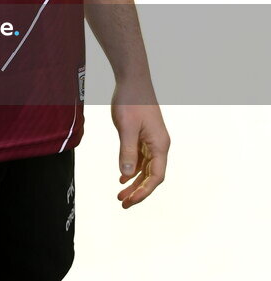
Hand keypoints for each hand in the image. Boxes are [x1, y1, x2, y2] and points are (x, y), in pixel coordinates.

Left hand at [111, 80, 169, 208]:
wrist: (132, 78)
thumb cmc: (131, 101)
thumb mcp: (126, 128)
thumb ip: (127, 152)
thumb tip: (126, 175)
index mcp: (160, 144)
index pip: (156, 176)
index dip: (144, 191)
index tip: (130, 201)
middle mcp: (159, 144)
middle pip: (152, 175)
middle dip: (138, 190)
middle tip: (123, 202)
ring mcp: (151, 140)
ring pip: (145, 168)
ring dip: (134, 181)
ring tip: (120, 194)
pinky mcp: (143, 135)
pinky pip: (140, 158)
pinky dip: (132, 168)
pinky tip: (122, 177)